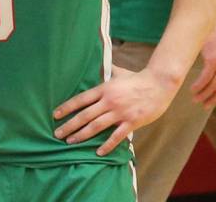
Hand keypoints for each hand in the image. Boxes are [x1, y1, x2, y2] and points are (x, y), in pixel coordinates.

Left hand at [53, 66, 178, 156]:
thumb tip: (96, 62)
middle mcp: (109, 101)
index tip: (55, 115)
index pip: (81, 99)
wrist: (159, 84)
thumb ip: (106, 70)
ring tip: (70, 142)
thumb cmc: (138, 78)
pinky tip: (98, 152)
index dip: (67, 107)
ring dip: (82, 135)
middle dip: (69, 125)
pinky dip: (106, 145)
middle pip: (85, 115)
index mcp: (105, 88)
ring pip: (96, 126)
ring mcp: (120, 112)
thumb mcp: (119, 72)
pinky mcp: (131, 122)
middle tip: (57, 134)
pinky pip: (116, 136)